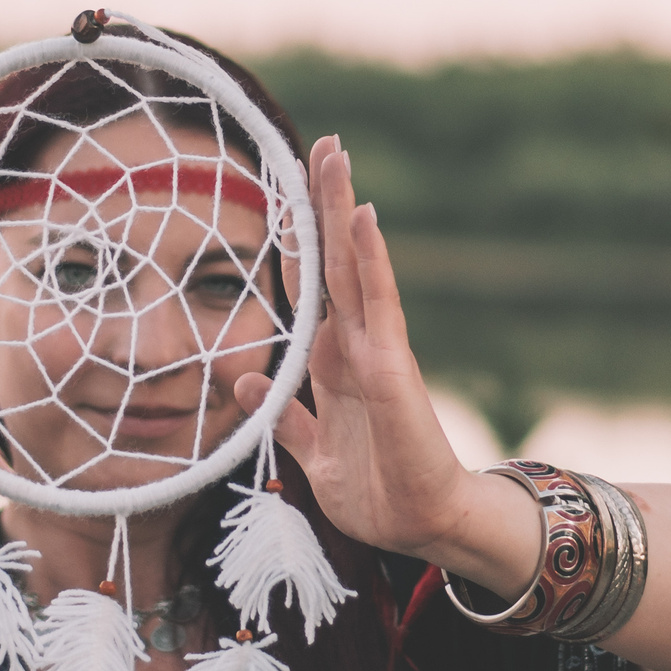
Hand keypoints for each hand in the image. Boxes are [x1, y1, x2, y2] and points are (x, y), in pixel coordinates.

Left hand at [231, 136, 504, 565]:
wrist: (424, 526)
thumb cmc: (377, 490)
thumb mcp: (313, 452)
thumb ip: (283, 414)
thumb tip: (246, 378)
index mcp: (333, 363)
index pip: (314, 287)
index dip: (303, 240)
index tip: (294, 188)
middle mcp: (354, 345)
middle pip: (334, 261)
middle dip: (326, 203)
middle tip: (326, 144)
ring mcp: (375, 350)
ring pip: (355, 266)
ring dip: (343, 209)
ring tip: (338, 155)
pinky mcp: (392, 367)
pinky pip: (378, 302)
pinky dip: (370, 258)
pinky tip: (362, 216)